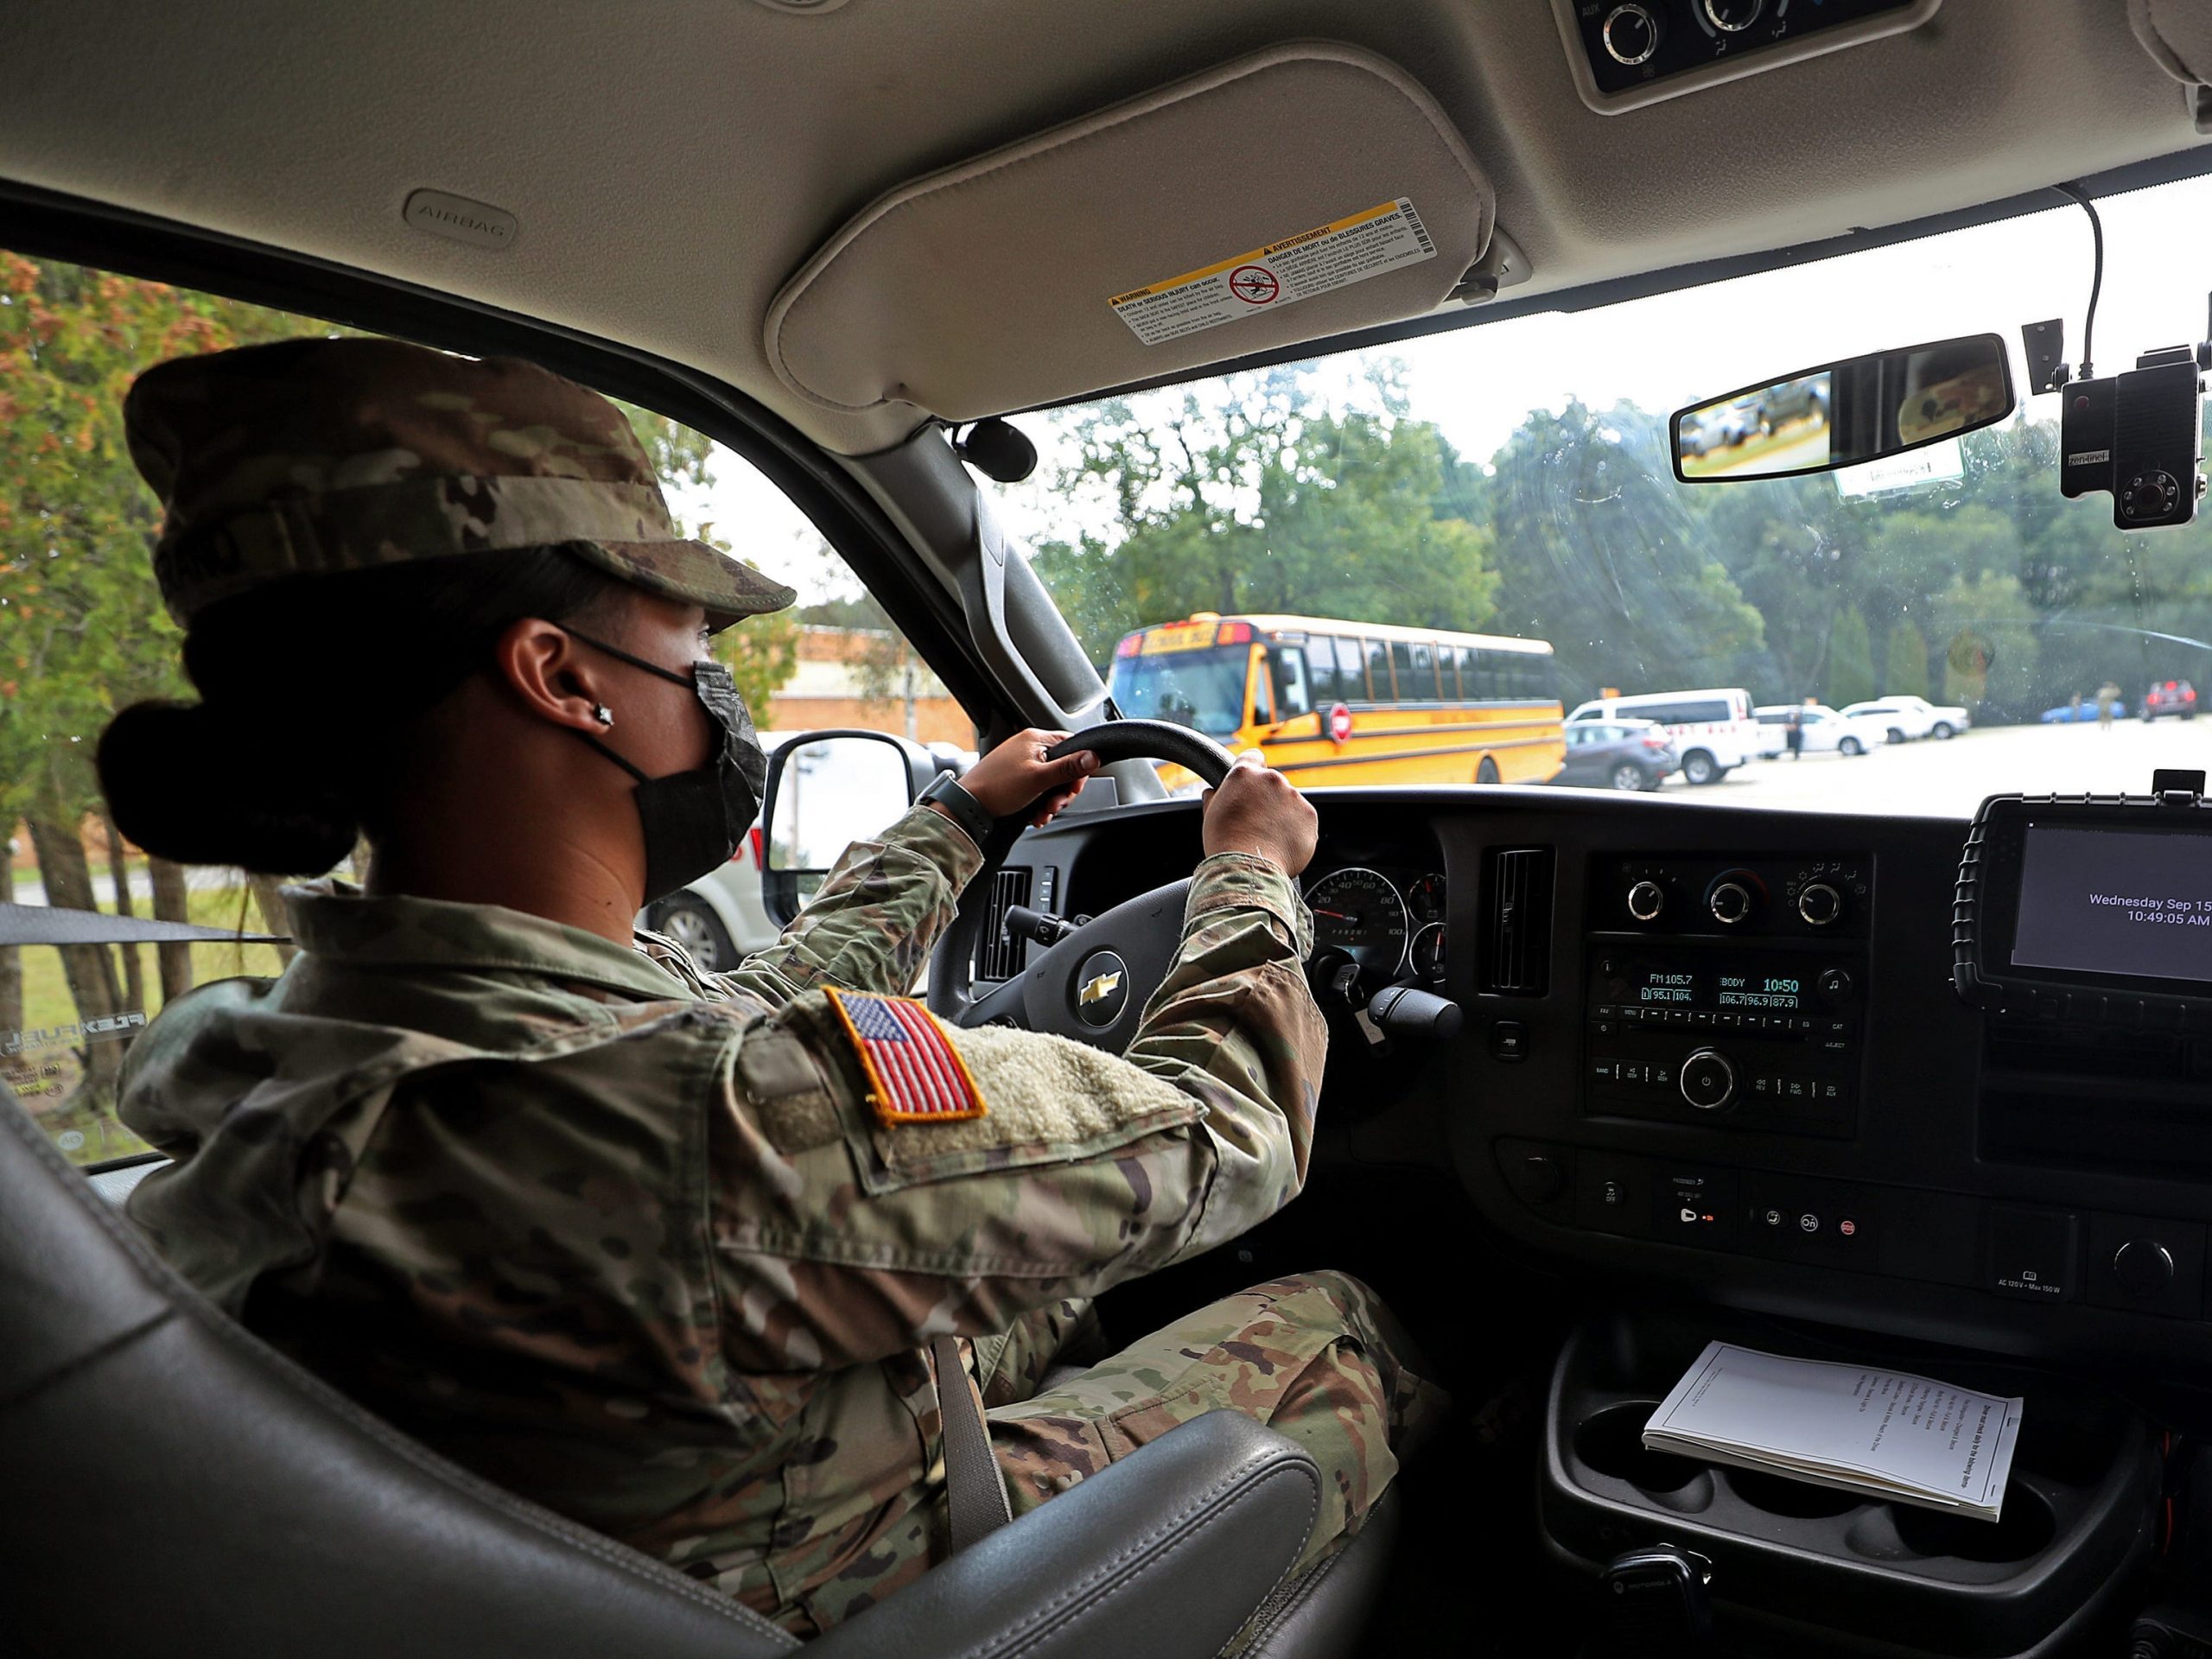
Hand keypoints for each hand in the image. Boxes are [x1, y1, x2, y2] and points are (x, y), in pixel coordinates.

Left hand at [953, 728, 1097, 826]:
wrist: (969, 805)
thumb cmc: (997, 788)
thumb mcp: (1039, 779)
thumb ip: (1068, 768)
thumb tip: (1094, 756)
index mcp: (1036, 739)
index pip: (1073, 747)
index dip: (1078, 770)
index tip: (1073, 789)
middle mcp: (1030, 747)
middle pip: (1064, 768)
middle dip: (1062, 792)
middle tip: (1055, 805)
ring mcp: (1023, 762)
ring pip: (1052, 782)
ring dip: (1052, 802)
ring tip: (1043, 813)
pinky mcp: (1017, 778)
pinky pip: (1039, 789)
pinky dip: (1040, 804)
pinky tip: (1035, 815)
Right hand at [1201, 753, 1316, 875]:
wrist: (1248, 869)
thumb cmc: (1224, 844)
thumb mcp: (1210, 815)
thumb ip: (1214, 798)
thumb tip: (1211, 793)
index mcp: (1244, 775)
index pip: (1253, 757)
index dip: (1252, 771)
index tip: (1251, 785)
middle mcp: (1272, 779)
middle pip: (1273, 782)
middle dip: (1267, 798)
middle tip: (1257, 821)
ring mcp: (1293, 796)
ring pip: (1289, 801)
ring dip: (1283, 814)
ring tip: (1269, 837)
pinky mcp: (1309, 815)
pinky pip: (1303, 819)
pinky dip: (1296, 829)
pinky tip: (1281, 843)